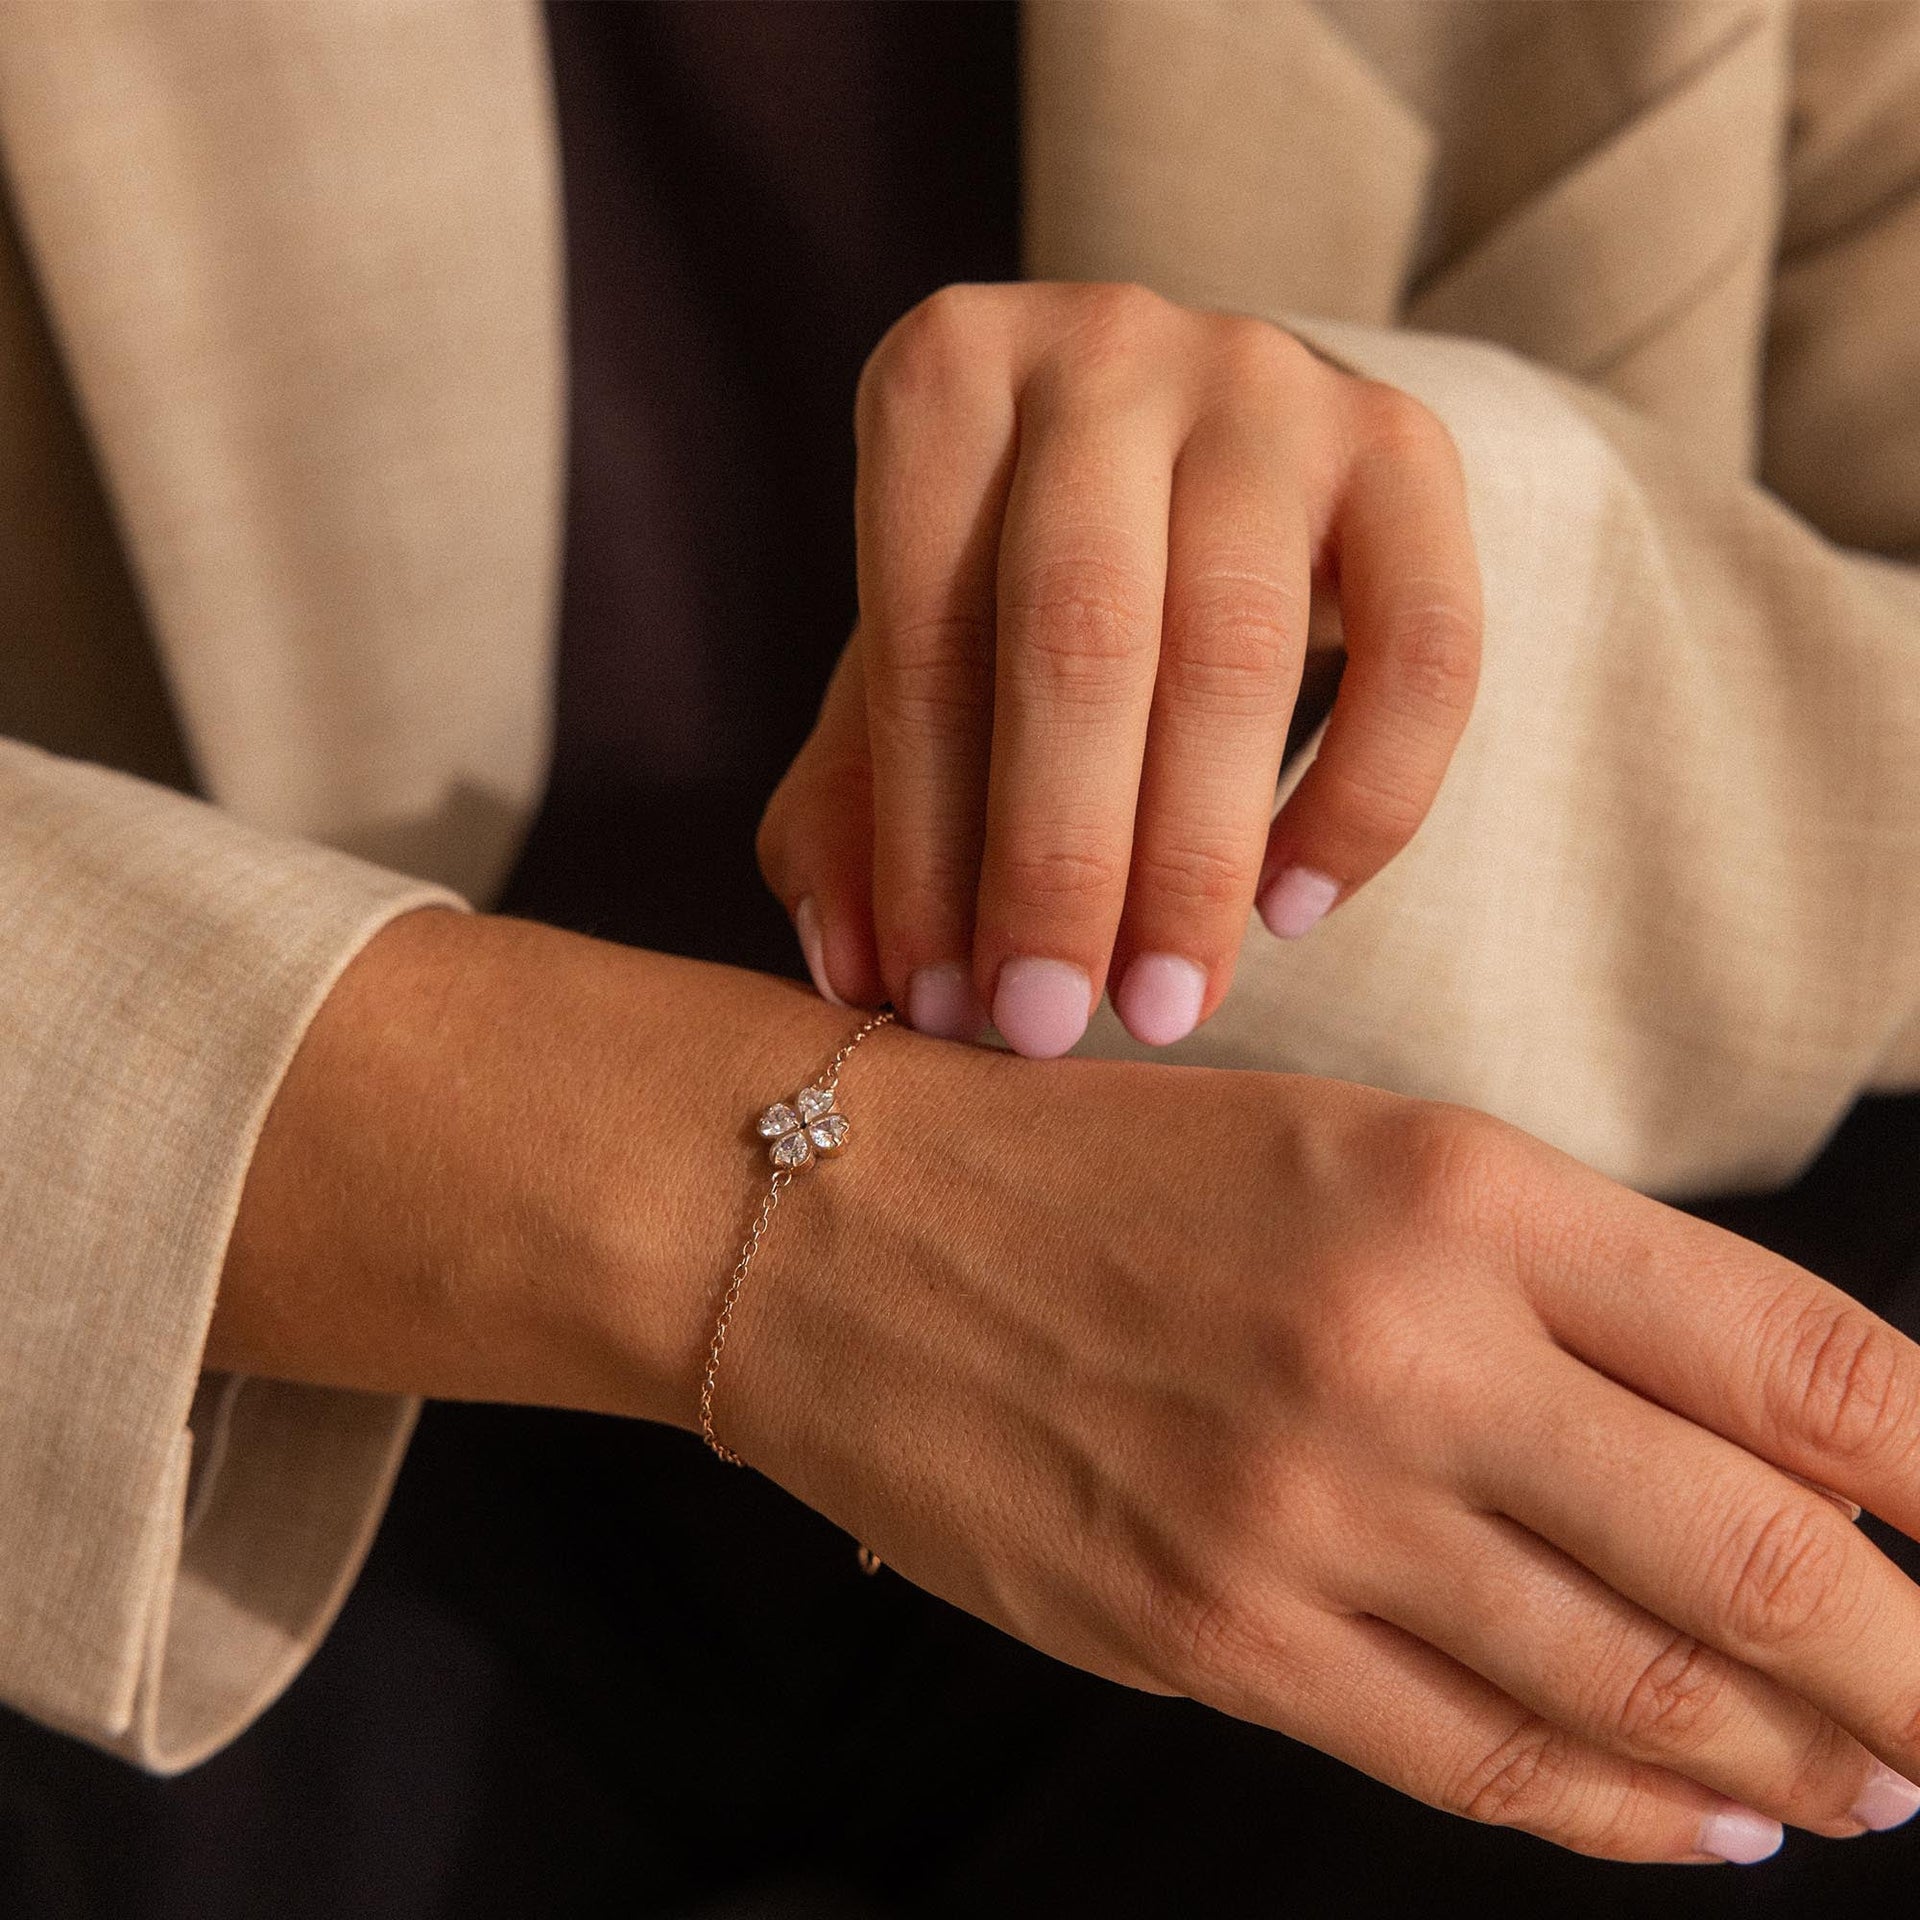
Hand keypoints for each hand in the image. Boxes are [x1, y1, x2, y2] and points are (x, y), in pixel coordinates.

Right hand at [730, 1042, 1919, 1862]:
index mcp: (1456, 1190)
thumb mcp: (1346, 1151)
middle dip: (1919, 1664)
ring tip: (1876, 1775)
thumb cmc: (1098, 1166)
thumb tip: (1770, 1434)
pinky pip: (1478, 1762)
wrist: (836, 1228)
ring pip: (1634, 1691)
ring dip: (1795, 1755)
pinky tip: (1706, 1824)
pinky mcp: (1215, 1637)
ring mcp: (1308, 1517)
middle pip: (1761, 1559)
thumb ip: (1552, 1285)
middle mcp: (1407, 1354)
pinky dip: (1624, 1811)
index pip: (1802, 1360)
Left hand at [757, 281, 1480, 1055]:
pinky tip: (1291, 912)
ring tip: (1159, 1005)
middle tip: (1046, 1026)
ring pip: (1240, 649)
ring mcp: (1268, 380)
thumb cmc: (1010, 587)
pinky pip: (1424, 649)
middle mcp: (1105, 347)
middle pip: (1082, 636)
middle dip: (1061, 862)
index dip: (924, 844)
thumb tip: (856, 973)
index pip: (927, 642)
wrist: (1182, 458)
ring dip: (1194, 861)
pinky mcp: (1406, 444)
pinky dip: (1362, 802)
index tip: (932, 1002)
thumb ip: (857, 809)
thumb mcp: (912, 673)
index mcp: (944, 376)